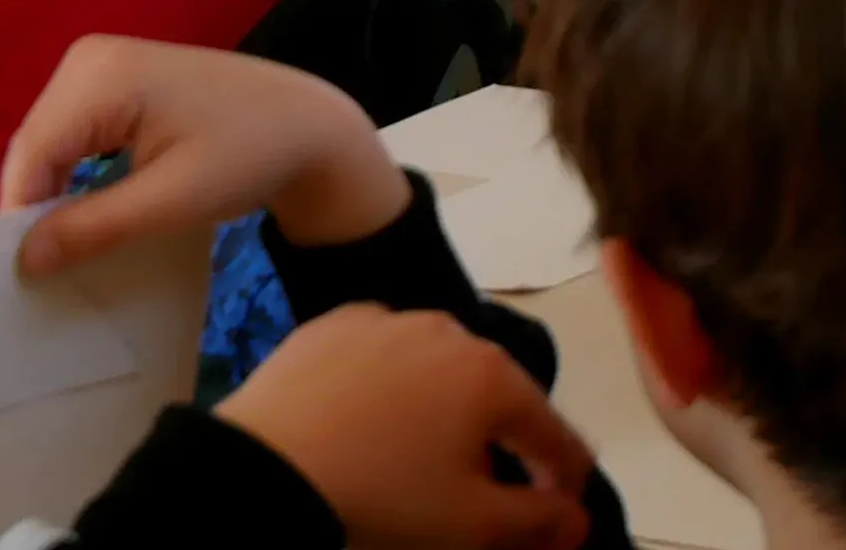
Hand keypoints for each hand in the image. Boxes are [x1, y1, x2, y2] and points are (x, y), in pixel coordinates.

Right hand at [0, 35, 410, 270]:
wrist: (304, 124)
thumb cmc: (245, 158)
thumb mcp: (171, 202)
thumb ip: (93, 228)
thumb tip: (23, 260)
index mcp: (101, 75)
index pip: (33, 154)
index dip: (17, 217)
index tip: (19, 280)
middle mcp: (88, 57)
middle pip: (35, 145)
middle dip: (31, 207)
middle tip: (38, 274)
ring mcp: (99, 62)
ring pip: (48, 141)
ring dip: (47, 193)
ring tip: (53, 252)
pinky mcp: (112, 77)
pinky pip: (71, 131)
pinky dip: (68, 174)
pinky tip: (76, 215)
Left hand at [215, 308, 594, 549]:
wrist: (267, 466)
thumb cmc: (384, 497)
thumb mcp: (471, 526)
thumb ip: (537, 522)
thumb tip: (577, 517)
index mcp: (492, 376)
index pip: (552, 431)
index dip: (567, 474)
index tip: (568, 505)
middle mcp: (448, 331)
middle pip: (494, 393)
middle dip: (500, 440)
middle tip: (488, 487)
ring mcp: (387, 319)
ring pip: (436, 368)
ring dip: (445, 408)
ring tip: (423, 455)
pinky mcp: (332, 324)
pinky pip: (380, 357)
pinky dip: (388, 387)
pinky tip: (369, 423)